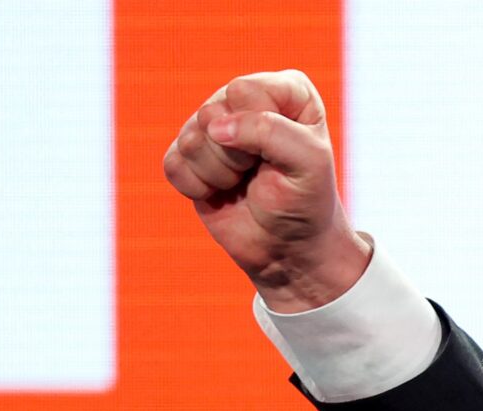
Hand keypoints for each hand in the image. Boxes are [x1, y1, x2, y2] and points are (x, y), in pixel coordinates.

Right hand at [161, 70, 370, 312]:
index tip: (283, 157)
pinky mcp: (188, 155)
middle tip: (261, 173)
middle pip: (211, 114)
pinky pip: (173, 165)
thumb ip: (270, 132)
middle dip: (237, 156)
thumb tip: (214, 127)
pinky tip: (222, 192)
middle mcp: (246, 99)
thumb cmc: (306, 202)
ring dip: (220, 175)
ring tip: (244, 183)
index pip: (245, 91)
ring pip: (190, 141)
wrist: (289, 248)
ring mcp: (213, 126)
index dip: (259, 131)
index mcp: (285, 91)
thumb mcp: (309, 164)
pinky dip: (199, 188)